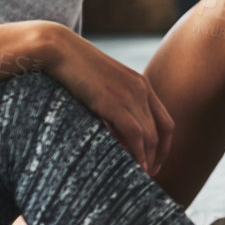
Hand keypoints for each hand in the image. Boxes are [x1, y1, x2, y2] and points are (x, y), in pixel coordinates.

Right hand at [44, 32, 173, 174]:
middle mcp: (141, 89)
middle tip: (149, 174)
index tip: (156, 161)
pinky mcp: (114, 102)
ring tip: (141, 174)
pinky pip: (135, 133)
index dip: (164, 144)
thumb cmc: (74, 69)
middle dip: (158, 155)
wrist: (59, 49)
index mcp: (141, 84)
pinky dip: (138, 152)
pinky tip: (135, 166)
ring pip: (150, 135)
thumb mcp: (101, 87)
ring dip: (148, 158)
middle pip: (161, 130)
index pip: (165, 120)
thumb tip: (114, 133)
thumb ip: (113, 106)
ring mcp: (130, 94)